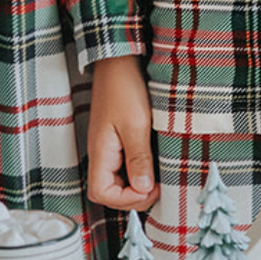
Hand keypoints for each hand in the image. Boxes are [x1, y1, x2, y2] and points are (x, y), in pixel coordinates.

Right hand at [86, 56, 159, 209]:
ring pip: (119, 180)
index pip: (101, 193)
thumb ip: (138, 158)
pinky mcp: (118, 140)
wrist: (119, 61)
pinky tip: (155, 164)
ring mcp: (109, 148)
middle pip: (110, 191)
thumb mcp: (136, 124)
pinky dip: (139, 170)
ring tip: (160, 177)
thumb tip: (143, 188)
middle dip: (134, 196)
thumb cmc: (124, 88)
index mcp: (100, 152)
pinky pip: (125, 165)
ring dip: (138, 184)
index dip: (125, 199)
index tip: (149, 188)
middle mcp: (101, 154)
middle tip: (159, 186)